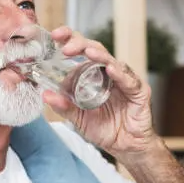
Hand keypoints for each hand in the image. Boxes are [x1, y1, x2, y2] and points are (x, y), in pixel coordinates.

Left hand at [43, 26, 156, 157]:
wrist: (126, 147)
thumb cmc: (105, 129)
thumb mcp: (78, 118)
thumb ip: (64, 106)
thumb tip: (45, 95)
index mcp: (93, 74)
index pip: (81, 50)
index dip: (69, 40)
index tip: (55, 35)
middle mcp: (108, 73)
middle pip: (95, 50)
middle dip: (80, 44)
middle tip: (66, 47)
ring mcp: (124, 80)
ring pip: (112, 61)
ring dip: (99, 55)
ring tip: (87, 52)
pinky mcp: (139, 91)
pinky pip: (129, 80)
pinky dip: (120, 73)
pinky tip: (110, 69)